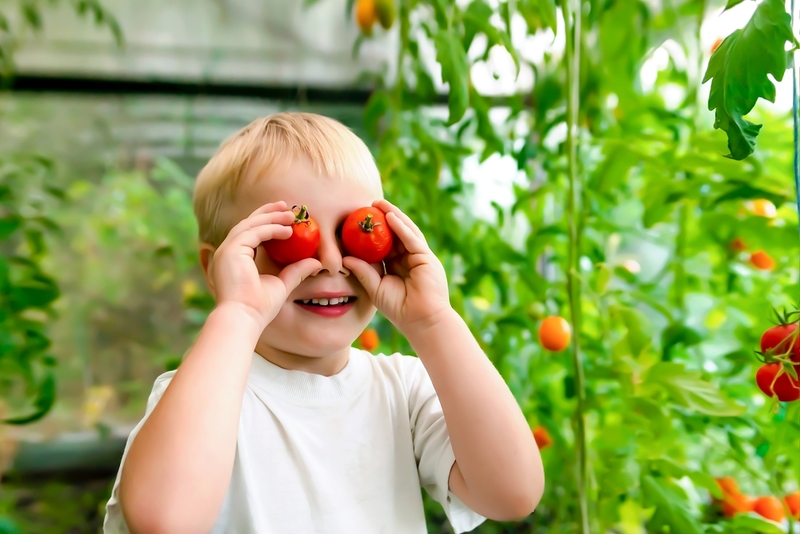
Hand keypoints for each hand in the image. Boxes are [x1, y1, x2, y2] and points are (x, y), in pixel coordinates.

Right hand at [208, 201, 321, 328]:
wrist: (244, 318)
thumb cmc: (259, 308)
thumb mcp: (281, 284)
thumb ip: (296, 272)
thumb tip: (315, 263)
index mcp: (235, 259)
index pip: (250, 234)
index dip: (266, 222)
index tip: (284, 217)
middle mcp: (228, 252)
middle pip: (248, 224)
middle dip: (268, 212)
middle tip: (286, 205)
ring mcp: (227, 251)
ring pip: (250, 225)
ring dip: (271, 217)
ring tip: (291, 215)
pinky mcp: (230, 251)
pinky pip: (253, 233)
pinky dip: (270, 229)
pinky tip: (287, 230)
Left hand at [343, 200, 450, 333]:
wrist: (421, 321)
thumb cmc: (399, 309)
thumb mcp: (375, 288)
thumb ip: (363, 272)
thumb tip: (345, 259)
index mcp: (397, 265)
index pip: (383, 244)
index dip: (372, 232)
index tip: (357, 220)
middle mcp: (408, 258)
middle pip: (395, 233)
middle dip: (384, 217)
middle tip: (369, 204)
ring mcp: (418, 256)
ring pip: (405, 231)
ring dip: (393, 215)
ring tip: (379, 203)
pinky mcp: (426, 257)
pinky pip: (412, 239)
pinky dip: (402, 227)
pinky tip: (391, 217)